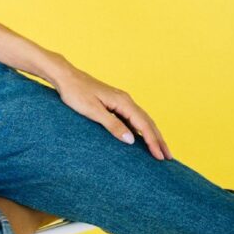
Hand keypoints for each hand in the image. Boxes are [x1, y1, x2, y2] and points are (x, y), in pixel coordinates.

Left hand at [52, 65, 172, 160]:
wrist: (65, 76)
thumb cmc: (76, 93)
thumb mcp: (93, 111)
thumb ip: (112, 125)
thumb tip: (132, 140)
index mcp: (123, 102)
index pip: (144, 125)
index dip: (153, 142)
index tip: (161, 157)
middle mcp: (125, 100)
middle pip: (148, 122)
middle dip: (159, 140)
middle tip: (168, 157)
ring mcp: (120, 100)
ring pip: (142, 119)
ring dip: (152, 134)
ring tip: (160, 149)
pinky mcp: (114, 102)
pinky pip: (133, 118)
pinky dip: (141, 129)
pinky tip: (141, 137)